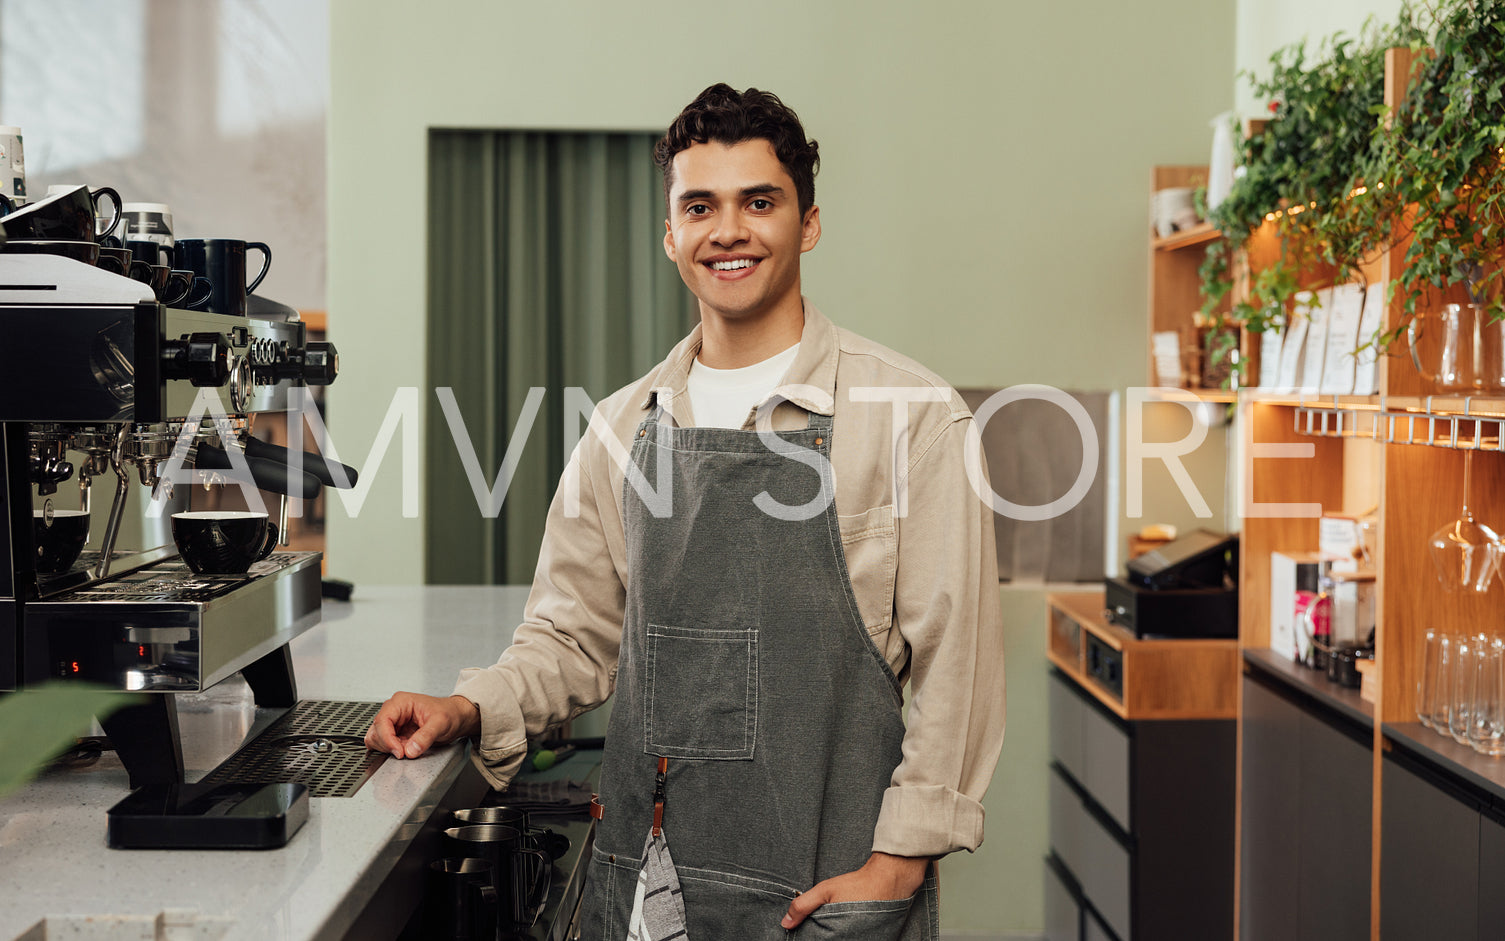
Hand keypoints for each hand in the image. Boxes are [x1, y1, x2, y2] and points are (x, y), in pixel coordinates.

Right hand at [364, 692, 479, 758]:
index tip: (399, 752)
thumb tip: (410, 750)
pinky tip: (403, 750)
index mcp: (400, 702)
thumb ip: (426, 736)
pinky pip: (384, 745)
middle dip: (388, 745)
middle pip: (376, 732)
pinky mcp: (395, 733)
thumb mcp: (441, 723)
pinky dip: (390, 751)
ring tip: (407, 749)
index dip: (387, 739)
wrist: (456, 717)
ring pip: (376, 739)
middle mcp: (393, 711)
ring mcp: (393, 723)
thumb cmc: (449, 712)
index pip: (382, 721)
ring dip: (388, 749)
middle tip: (405, 752)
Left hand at [780, 853, 929, 929]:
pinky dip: (852, 936)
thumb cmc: (857, 884)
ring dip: (839, 936)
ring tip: (842, 923)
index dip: (812, 937)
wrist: (890, 880)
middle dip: (825, 936)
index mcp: (837, 936)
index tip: (809, 932)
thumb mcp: (826, 890)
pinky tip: (852, 926)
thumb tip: (785, 923)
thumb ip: (803, 906)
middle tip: (832, 921)